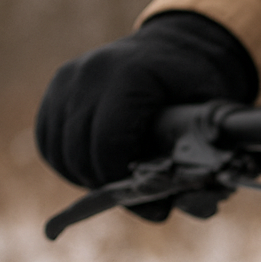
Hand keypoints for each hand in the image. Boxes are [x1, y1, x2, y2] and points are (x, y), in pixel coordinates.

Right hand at [36, 11, 258, 218]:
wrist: (180, 50)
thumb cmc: (200, 91)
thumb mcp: (212, 123)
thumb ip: (196, 163)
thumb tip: (163, 210)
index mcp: (131, 75)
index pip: (109, 144)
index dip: (126, 183)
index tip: (155, 204)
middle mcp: (90, 73)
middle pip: (80, 152)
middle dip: (110, 185)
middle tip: (141, 197)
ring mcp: (68, 79)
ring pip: (59, 151)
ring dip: (88, 177)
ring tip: (123, 181)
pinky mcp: (57, 89)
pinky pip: (48, 142)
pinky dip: (70, 163)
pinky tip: (100, 168)